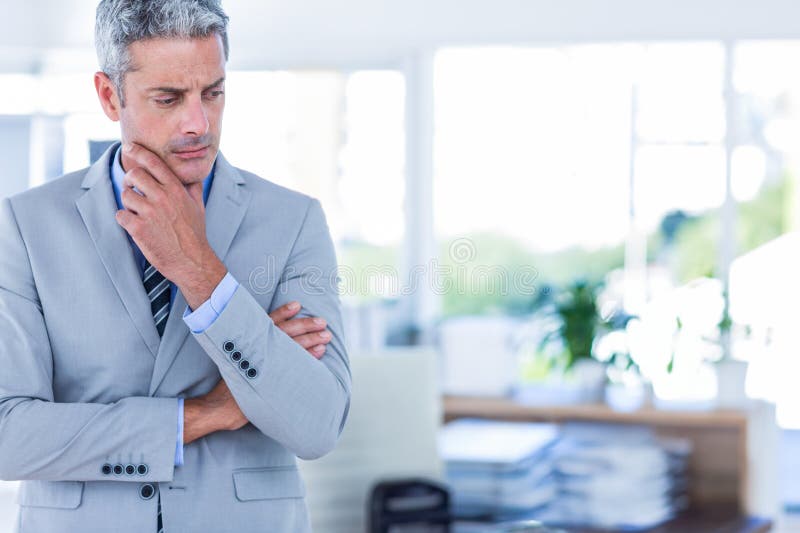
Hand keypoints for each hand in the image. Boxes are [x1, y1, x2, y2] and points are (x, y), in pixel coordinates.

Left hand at [114, 142, 224, 309]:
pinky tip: (133, 225)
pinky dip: (124, 219)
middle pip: (135, 175)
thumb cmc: (195, 233)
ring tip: (137, 212)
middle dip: (130, 180)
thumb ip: (192, 187)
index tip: (130, 147)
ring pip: (126, 195)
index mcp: (176, 190)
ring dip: (128, 203)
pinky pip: (120, 215)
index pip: (153, 163)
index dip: (139, 152)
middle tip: (132, 188)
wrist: (191, 260)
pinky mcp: (139, 228)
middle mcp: (162, 198)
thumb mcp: (198, 206)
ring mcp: (150, 213)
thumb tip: (192, 174)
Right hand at [183, 302, 330, 443]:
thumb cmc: (231, 386)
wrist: (221, 408)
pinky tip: (320, 352)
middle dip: (306, 325)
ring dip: (312, 340)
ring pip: (294, 346)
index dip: (283, 312)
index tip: (297, 305)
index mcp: (249, 342)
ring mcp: (265, 363)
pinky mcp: (272, 378)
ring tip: (326, 336)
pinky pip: (296, 364)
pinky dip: (310, 357)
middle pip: (286, 332)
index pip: (268, 322)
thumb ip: (252, 350)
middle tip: (322, 322)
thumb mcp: (236, 362)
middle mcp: (257, 349)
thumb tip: (267, 343)